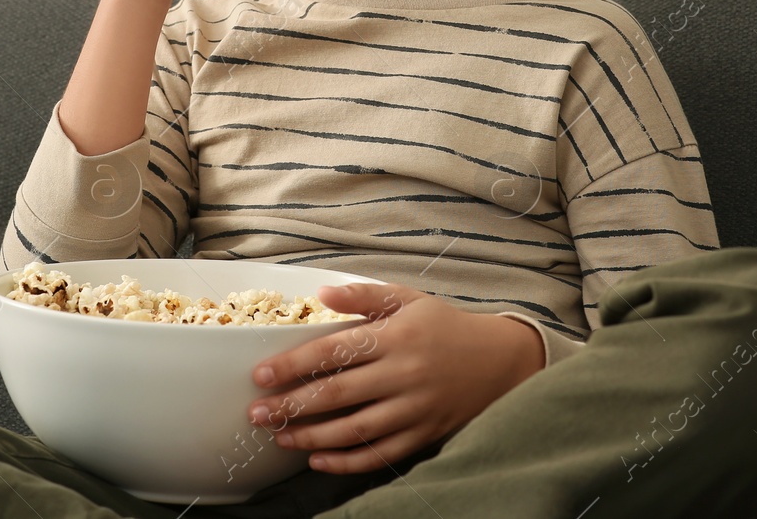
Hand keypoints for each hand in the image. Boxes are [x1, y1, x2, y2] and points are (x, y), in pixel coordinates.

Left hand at [246, 282, 544, 474]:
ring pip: (355, 428)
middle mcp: (404, 374)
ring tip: (280, 436)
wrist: (499, 361)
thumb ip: (363, 296)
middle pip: (338, 394)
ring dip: (312, 436)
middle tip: (257, 412)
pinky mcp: (423, 434)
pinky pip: (380, 454)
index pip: (335, 350)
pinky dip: (347, 461)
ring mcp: (414, 408)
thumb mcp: (408, 298)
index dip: (295, 364)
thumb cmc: (444, 326)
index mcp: (395, 336)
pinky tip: (318, 460)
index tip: (262, 374)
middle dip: (293, 405)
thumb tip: (321, 294)